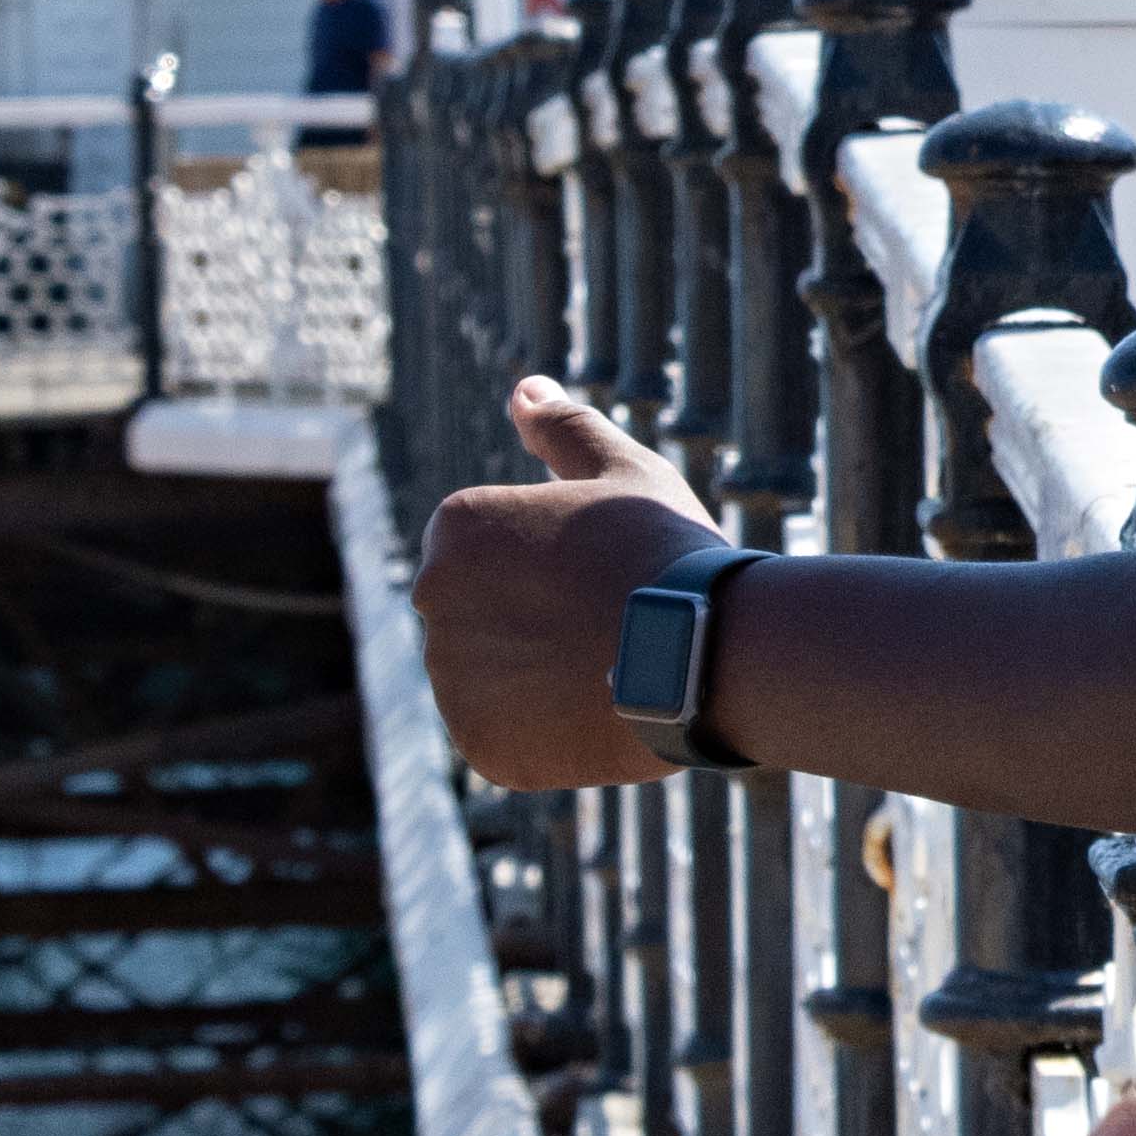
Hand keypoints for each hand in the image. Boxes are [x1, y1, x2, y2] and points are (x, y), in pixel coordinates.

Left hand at [419, 383, 721, 796]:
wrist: (702, 647)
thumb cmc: (664, 550)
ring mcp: (452, 678)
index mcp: (455, 529)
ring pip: (492, 682)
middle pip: (485, 618)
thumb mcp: (622, 470)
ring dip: (536, 681)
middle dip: (533, 624)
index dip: (547, 568)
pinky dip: (544, 734)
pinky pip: (505, 739)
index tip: (596, 576)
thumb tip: (522, 390)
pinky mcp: (480, 745)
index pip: (487, 555)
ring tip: (605, 671)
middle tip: (603, 626)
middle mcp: (433, 599)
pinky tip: (594, 712)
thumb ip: (562, 429)